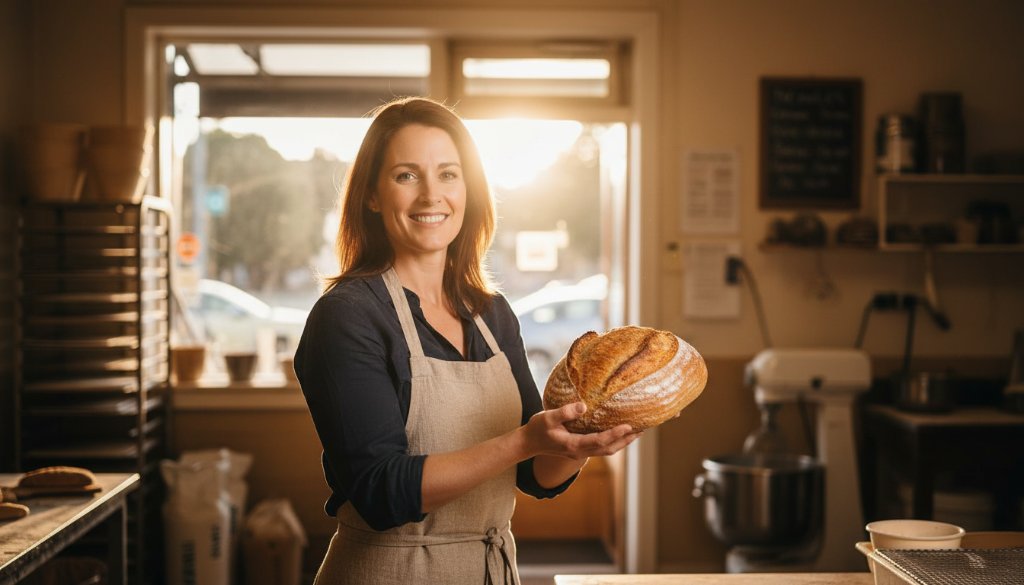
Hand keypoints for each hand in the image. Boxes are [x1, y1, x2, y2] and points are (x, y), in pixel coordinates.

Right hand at [522, 401, 640, 459]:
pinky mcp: (580, 449)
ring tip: (635, 432)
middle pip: (608, 449)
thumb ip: (565, 412)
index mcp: (573, 445)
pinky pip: (601, 448)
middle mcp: (580, 452)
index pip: (599, 441)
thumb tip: (584, 406)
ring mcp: (580, 452)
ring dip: (621, 442)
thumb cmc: (537, 429)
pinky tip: (618, 433)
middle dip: (625, 440)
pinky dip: (612, 441)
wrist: (528, 443)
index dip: (615, 434)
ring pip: (606, 450)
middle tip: (641, 429)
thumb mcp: (547, 417)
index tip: (628, 426)